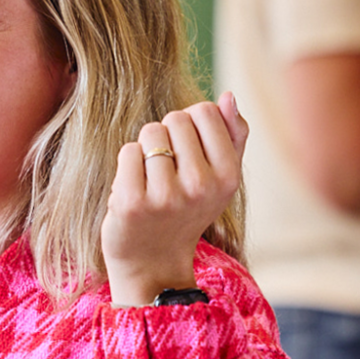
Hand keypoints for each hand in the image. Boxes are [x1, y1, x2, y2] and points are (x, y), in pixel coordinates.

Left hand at [102, 92, 248, 305]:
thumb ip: (232, 136)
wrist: (153, 263)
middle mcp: (201, 186)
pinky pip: (128, 151)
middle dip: (167, 136)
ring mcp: (166, 196)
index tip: (188, 151)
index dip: (191, 123)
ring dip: (145, 150)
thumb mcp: (220, 179)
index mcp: (228, 176)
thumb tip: (228, 96)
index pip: (205, 111)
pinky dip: (127, 164)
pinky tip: (133, 189)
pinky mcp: (132, 203)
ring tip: (151, 180)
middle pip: (175, 118)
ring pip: (150, 132)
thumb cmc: (186, 211)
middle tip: (167, 170)